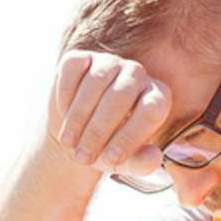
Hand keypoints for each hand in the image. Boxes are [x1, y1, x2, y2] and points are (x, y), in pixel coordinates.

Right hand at [47, 50, 171, 175]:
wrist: (75, 135)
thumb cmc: (106, 149)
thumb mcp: (124, 162)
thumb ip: (142, 163)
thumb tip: (154, 158)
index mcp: (157, 97)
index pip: (151, 110)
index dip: (131, 135)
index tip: (111, 159)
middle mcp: (137, 74)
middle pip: (120, 96)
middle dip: (98, 131)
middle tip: (83, 156)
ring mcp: (110, 62)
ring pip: (95, 82)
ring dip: (78, 117)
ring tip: (69, 142)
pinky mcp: (83, 58)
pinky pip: (73, 70)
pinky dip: (65, 95)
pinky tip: (63, 114)